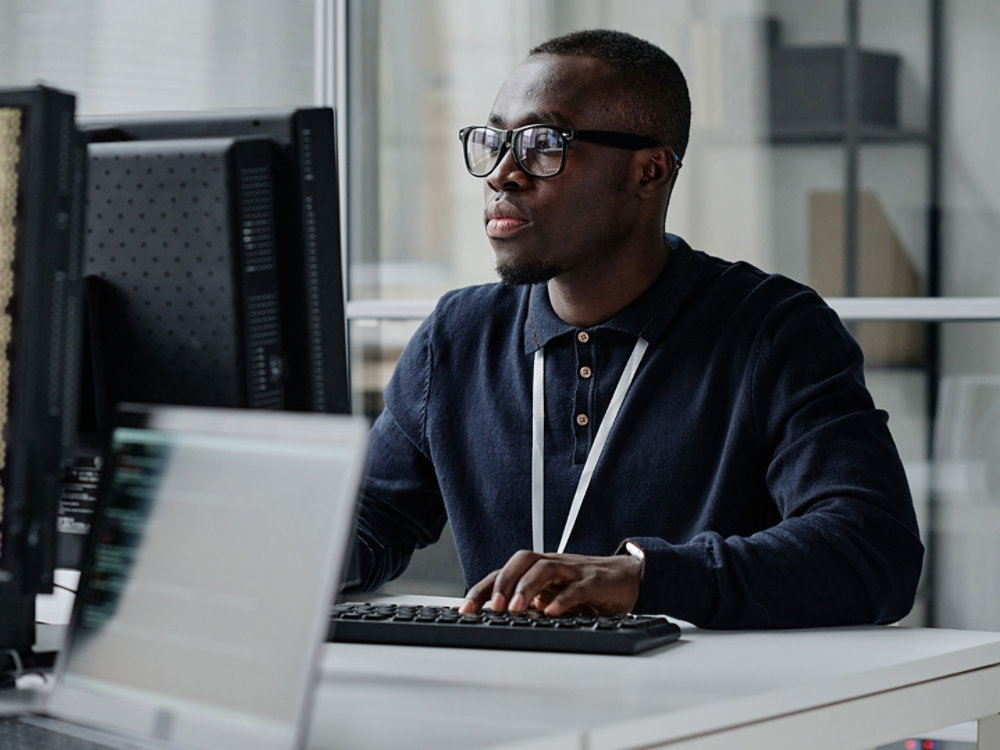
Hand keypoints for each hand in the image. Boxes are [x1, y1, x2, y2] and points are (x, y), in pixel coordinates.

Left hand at [459, 550, 642, 616]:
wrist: (628, 576)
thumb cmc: (586, 587)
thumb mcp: (553, 596)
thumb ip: (530, 605)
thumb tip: (497, 623)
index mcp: (539, 570)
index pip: (504, 573)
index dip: (483, 589)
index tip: (465, 611)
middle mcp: (553, 565)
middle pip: (522, 561)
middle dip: (502, 583)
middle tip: (491, 608)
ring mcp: (574, 571)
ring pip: (545, 569)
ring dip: (527, 588)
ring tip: (516, 609)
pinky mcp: (596, 582)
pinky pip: (577, 587)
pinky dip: (563, 599)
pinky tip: (552, 612)